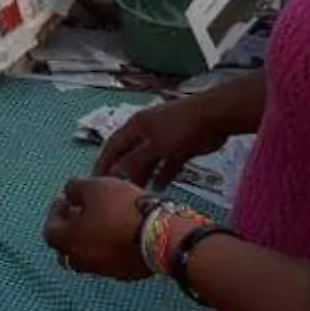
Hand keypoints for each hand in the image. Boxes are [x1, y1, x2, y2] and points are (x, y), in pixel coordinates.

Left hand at [43, 177, 152, 280]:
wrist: (161, 236)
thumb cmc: (121, 208)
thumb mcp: (94, 186)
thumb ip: (75, 188)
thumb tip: (69, 192)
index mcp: (69, 241)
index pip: (50, 230)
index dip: (54, 212)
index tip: (64, 199)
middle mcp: (83, 261)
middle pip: (67, 249)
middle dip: (71, 230)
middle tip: (80, 212)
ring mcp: (106, 270)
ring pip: (89, 257)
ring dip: (90, 240)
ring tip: (102, 221)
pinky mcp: (127, 274)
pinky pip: (111, 261)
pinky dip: (110, 248)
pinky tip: (121, 233)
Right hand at [95, 96, 232, 187]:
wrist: (213, 117)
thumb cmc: (179, 128)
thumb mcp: (154, 146)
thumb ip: (134, 161)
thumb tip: (115, 175)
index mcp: (136, 126)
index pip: (113, 145)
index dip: (104, 162)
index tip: (95, 180)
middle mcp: (147, 131)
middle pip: (130, 154)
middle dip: (123, 172)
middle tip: (117, 192)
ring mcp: (165, 138)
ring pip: (148, 161)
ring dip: (143, 175)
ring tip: (137, 194)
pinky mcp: (181, 147)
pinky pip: (167, 164)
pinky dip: (162, 175)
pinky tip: (159, 189)